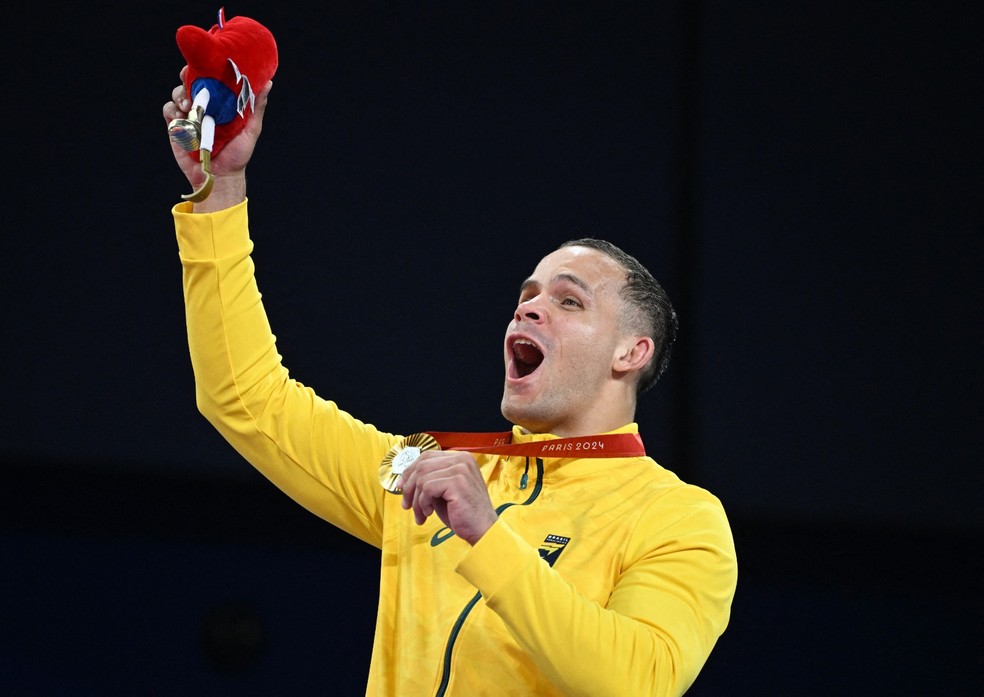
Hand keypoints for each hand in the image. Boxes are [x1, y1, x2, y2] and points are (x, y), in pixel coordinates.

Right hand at [162, 65, 272, 210]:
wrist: (219, 178)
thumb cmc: (238, 155)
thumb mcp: (251, 130)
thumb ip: (256, 107)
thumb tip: (268, 83)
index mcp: (220, 104)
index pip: (210, 79)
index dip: (205, 68)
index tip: (205, 64)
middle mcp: (204, 107)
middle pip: (190, 82)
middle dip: (187, 76)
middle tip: (190, 80)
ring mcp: (189, 116)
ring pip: (178, 94)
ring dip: (180, 95)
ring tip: (189, 106)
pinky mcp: (176, 127)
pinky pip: (169, 110)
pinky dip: (173, 110)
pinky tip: (182, 116)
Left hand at [399, 451, 498, 544]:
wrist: (483, 530)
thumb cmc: (462, 514)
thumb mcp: (443, 492)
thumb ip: (429, 480)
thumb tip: (403, 479)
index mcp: (460, 458)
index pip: (426, 456)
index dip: (409, 471)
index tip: (400, 487)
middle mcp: (462, 459)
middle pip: (422, 465)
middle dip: (409, 487)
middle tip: (406, 505)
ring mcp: (461, 469)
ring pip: (422, 477)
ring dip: (416, 499)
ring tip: (421, 514)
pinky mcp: (457, 482)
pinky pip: (427, 488)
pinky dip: (423, 503)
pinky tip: (429, 513)